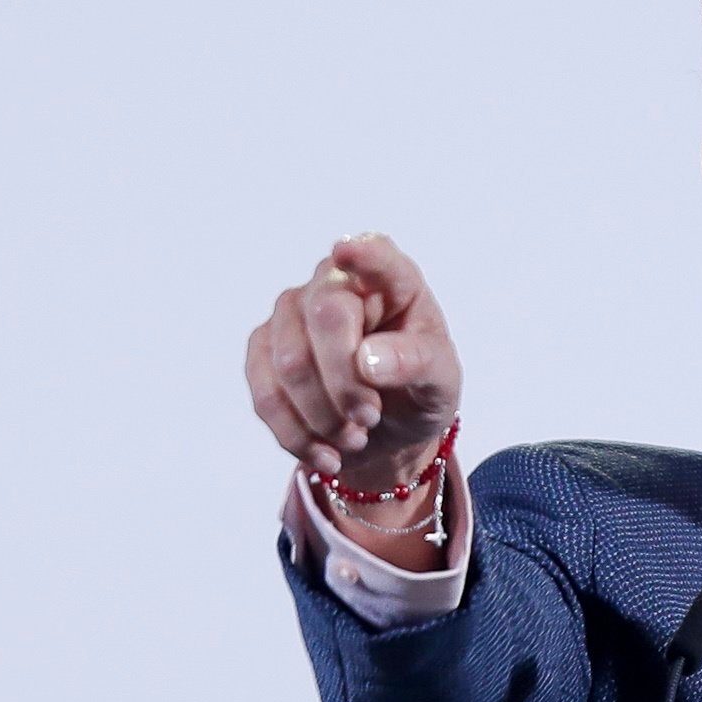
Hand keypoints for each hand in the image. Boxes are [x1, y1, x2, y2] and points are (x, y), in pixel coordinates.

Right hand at [244, 235, 463, 496]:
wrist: (383, 429)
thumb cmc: (417, 389)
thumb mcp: (439, 382)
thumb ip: (416, 363)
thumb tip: (368, 360)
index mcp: (392, 281)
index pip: (378, 257)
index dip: (362, 254)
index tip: (347, 250)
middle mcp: (335, 283)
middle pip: (325, 317)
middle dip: (346, 383)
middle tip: (370, 418)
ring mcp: (292, 312)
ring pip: (290, 363)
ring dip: (323, 417)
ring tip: (354, 437)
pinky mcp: (262, 349)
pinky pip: (265, 395)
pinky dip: (297, 434)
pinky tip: (325, 451)